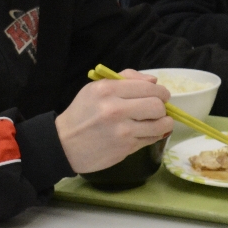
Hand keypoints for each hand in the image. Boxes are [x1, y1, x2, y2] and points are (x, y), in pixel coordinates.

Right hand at [54, 70, 172, 172]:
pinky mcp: (125, 148)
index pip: (149, 87)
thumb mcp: (97, 88)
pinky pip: (151, 139)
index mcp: (108, 90)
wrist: (63, 144)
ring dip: (164, 123)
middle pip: (158, 106)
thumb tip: (154, 81)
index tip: (161, 96)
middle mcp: (116, 109)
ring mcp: (122, 131)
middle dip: (163, 107)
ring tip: (158, 122)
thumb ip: (126, 79)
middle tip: (158, 109)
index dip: (161, 92)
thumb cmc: (82, 113)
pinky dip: (154, 135)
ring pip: (160, 125)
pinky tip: (147, 132)